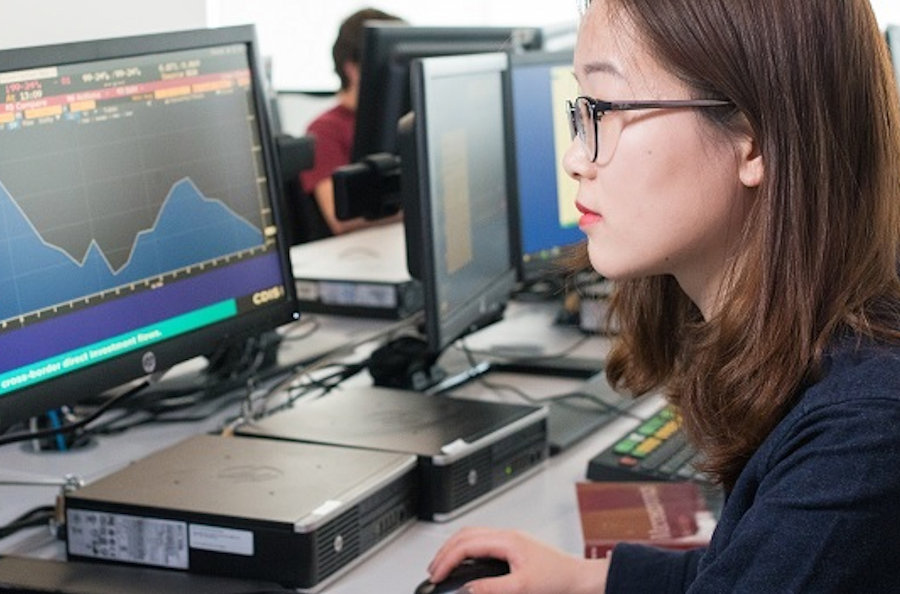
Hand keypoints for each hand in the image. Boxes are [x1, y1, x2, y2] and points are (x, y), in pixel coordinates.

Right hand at [427, 527, 608, 593]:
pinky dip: (467, 550)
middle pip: (466, 535)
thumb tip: (467, 590)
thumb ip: (492, 588)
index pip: (466, 544)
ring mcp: (511, 539)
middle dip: (445, 551)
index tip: (436, 575)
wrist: (581, 579)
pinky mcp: (515, 547)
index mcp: (507, 540)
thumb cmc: (560, 578)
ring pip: (473, 535)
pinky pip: (483, 541)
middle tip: (433, 570)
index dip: (447, 560)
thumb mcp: (523, 588)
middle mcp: (508, 535)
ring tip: (444, 565)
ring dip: (455, 548)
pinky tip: (466, 562)